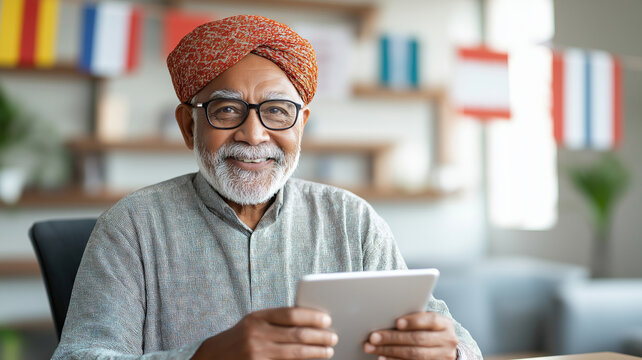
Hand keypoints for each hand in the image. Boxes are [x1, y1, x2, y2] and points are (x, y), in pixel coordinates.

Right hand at [191, 307, 337, 359]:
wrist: (213, 357)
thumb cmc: (240, 338)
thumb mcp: (253, 322)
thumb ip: (276, 320)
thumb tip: (309, 320)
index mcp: (257, 317)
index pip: (291, 314)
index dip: (312, 317)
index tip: (327, 320)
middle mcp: (256, 334)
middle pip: (297, 334)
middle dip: (319, 336)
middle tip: (333, 337)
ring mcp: (257, 353)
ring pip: (295, 352)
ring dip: (316, 352)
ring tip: (328, 351)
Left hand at [363, 312, 457, 359]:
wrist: (445, 349)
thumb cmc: (430, 331)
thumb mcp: (427, 323)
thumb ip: (414, 320)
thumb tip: (387, 318)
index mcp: (445, 324)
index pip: (431, 320)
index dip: (413, 321)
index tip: (397, 322)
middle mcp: (447, 340)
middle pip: (418, 339)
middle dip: (393, 338)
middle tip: (374, 337)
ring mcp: (443, 356)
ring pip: (414, 354)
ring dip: (390, 351)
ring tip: (374, 349)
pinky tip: (384, 358)